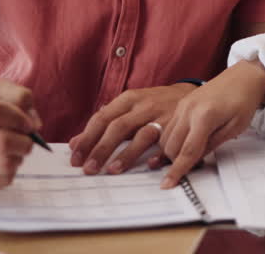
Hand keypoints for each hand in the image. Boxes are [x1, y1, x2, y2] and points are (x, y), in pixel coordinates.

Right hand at [0, 79, 41, 194]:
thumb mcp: (1, 93)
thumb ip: (20, 97)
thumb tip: (33, 124)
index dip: (19, 118)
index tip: (28, 124)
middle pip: (2, 142)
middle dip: (24, 142)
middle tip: (27, 141)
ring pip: (5, 164)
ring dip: (18, 158)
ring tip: (14, 151)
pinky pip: (3, 180)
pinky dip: (11, 172)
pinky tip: (2, 164)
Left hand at [69, 83, 199, 174]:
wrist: (190, 94)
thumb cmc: (153, 104)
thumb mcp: (128, 107)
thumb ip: (103, 124)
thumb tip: (74, 143)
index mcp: (128, 99)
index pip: (102, 118)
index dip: (87, 139)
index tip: (75, 158)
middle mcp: (144, 106)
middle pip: (118, 127)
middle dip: (101, 148)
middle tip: (88, 169)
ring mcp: (162, 116)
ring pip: (142, 135)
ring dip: (126, 154)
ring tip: (112, 170)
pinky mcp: (179, 127)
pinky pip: (169, 143)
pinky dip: (160, 155)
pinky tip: (151, 165)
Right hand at [158, 60, 264, 187]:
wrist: (244, 76)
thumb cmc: (244, 101)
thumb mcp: (234, 128)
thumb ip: (212, 145)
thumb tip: (194, 162)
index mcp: (204, 116)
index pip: (187, 151)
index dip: (177, 170)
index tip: (167, 185)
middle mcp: (188, 109)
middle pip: (171, 146)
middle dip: (175, 162)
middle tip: (190, 168)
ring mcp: (182, 105)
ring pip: (165, 137)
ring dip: (172, 151)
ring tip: (190, 155)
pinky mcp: (181, 103)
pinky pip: (169, 127)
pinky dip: (173, 139)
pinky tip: (186, 142)